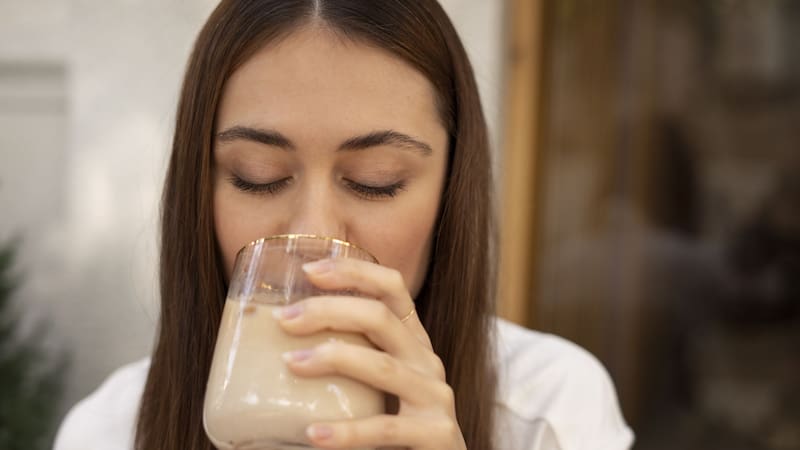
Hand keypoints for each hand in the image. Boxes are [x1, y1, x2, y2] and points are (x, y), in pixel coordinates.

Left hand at [273, 258, 466, 449]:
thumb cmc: (394, 424)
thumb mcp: (373, 383)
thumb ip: (345, 361)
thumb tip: (278, 346)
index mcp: (413, 341)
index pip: (392, 288)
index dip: (354, 271)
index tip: (309, 270)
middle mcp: (427, 362)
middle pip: (381, 318)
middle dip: (329, 311)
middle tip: (284, 320)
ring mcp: (435, 397)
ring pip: (382, 367)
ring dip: (333, 359)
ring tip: (291, 363)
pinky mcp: (436, 434)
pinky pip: (384, 429)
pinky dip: (346, 431)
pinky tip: (314, 433)